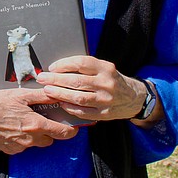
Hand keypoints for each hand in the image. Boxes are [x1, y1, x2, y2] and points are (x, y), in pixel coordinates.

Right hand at [0, 89, 78, 154]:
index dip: (71, 131)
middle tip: (44, 120)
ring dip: (36, 135)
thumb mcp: (20, 95)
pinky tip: (14, 128)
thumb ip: (41, 96)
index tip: (73, 127)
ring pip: (36, 144)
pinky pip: (23, 147)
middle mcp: (29, 139)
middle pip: (50, 140)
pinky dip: (22, 139)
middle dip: (50, 132)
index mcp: (35, 125)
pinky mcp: (9, 151)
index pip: (62, 133)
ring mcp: (19, 147)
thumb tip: (57, 93)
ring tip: (26, 122)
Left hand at [35, 56, 151, 122]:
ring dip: (60, 94)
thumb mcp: (104, 69)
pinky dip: (69, 107)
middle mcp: (107, 83)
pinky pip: (83, 112)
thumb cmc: (112, 80)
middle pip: (77, 81)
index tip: (52, 67)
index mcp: (106, 68)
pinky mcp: (104, 114)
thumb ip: (86, 68)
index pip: (82, 63)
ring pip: (78, 97)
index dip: (64, 64)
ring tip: (47, 91)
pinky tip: (60, 103)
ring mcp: (106, 100)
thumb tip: (57, 69)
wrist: (134, 98)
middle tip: (42, 79)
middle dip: (56, 80)